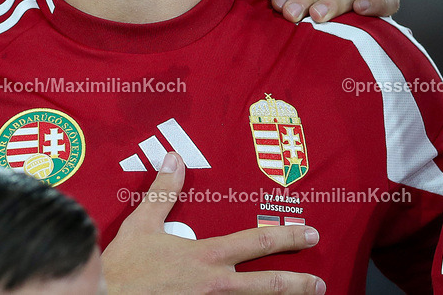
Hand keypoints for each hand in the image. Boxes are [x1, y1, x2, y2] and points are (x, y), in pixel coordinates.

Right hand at [104, 152, 324, 293]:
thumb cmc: (124, 267)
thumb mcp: (142, 223)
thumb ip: (164, 192)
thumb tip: (174, 159)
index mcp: (207, 256)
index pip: (257, 243)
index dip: (287, 237)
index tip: (308, 234)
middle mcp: (216, 285)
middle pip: (270, 285)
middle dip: (299, 283)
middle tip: (318, 283)